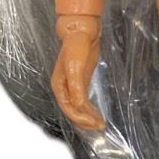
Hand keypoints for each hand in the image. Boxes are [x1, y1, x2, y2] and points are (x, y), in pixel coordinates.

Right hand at [51, 15, 104, 131]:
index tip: (95, 123)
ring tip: (100, 124)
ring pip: (77, 108)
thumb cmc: (76, 47)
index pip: (68, 109)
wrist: (81, 32)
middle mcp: (64, 88)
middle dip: (85, 121)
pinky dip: (89, 110)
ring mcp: (72, 85)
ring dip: (87, 118)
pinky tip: (97, 114)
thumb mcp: (75, 67)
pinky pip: (83, 101)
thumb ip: (75, 87)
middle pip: (72, 111)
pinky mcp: (81, 82)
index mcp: (59, 86)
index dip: (81, 118)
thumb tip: (78, 105)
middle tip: (100, 126)